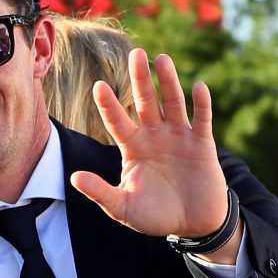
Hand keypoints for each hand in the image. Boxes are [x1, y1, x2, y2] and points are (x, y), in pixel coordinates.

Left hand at [71, 49, 238, 259]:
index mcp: (133, 148)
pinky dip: (201, 104)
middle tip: (136, 53)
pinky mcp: (202, 144)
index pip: (117, 121)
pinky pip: (202, 120)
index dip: (109, 104)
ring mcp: (179, 137)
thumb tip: (74, 177)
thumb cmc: (154, 215)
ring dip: (169, 82)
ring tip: (162, 59)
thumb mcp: (122, 207)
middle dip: (140, 79)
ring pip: (173, 103)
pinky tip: (198, 87)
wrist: (191, 225)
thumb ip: (100, 192)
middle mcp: (154, 137)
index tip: (97, 85)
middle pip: (146, 102)